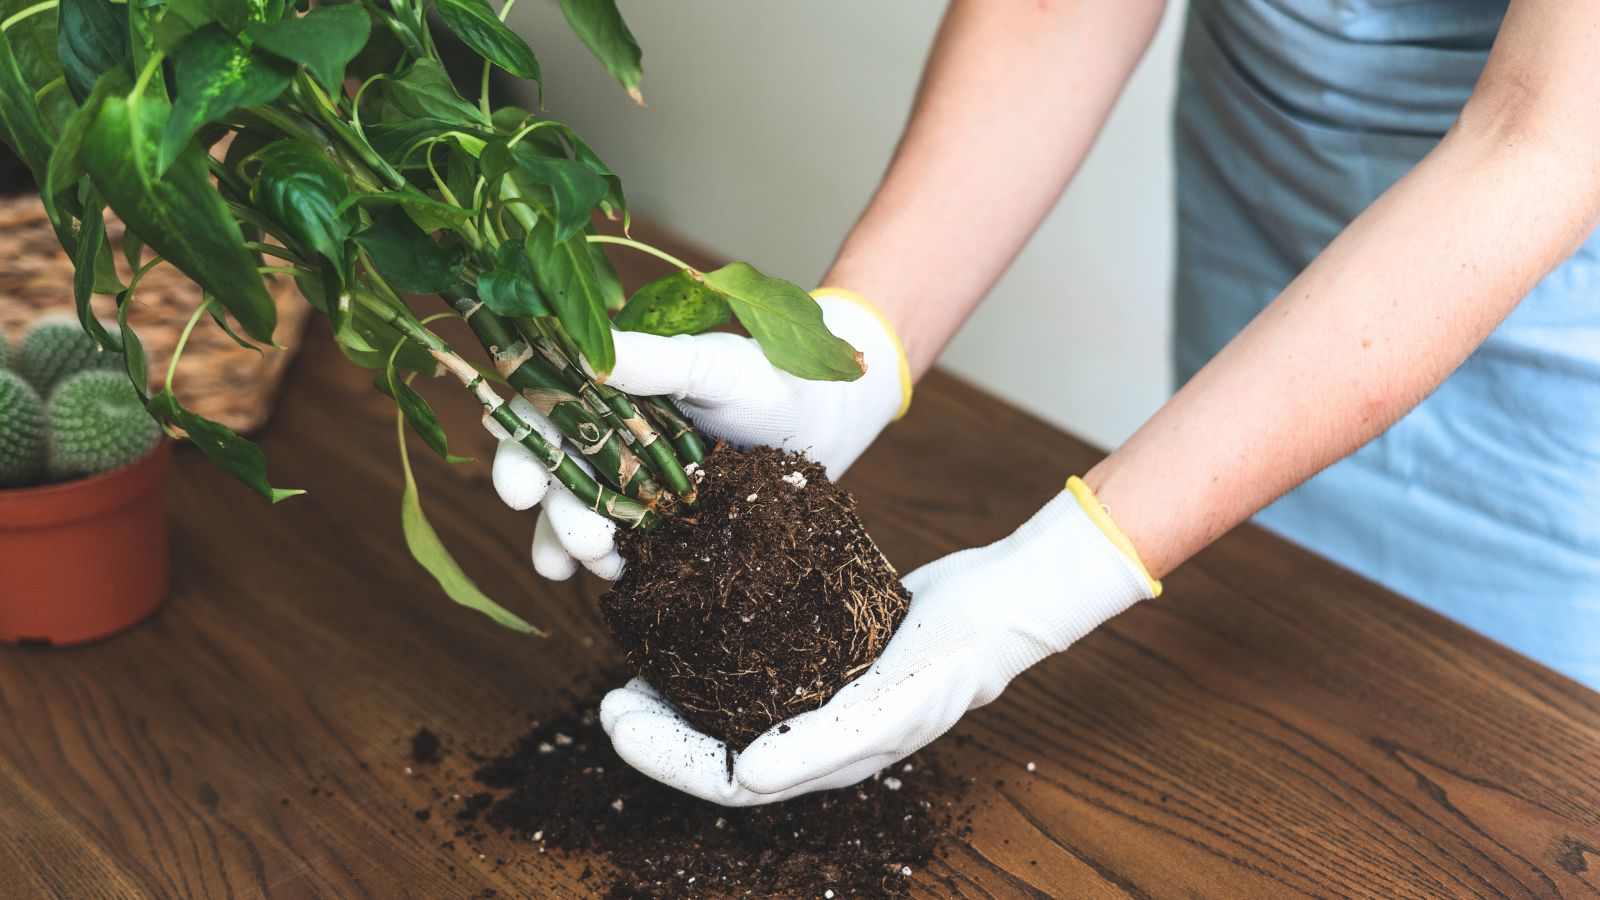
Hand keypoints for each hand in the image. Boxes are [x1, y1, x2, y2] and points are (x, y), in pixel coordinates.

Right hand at [490, 290, 910, 580]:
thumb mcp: (713, 366)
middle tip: (578, 539)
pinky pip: (622, 545)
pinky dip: (610, 563)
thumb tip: (591, 352)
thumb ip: (655, 362)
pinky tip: (616, 578)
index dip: (518, 446)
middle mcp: (606, 433)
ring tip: (597, 562)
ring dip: (572, 543)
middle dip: (551, 510)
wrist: (826, 420)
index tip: (517, 486)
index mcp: (606, 386)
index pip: (540, 411)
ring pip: (578, 515)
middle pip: (551, 473)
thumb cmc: (770, 378)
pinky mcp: (660, 522)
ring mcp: (631, 480)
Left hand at [597, 482, 1160, 804]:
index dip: (663, 759)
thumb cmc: (948, 663)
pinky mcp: (824, 653)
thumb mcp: (888, 705)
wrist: (997, 608)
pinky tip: (692, 623)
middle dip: (658, 730)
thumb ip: (820, 744)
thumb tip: (742, 779)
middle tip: (612, 692)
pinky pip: (754, 666)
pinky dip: (714, 654)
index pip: (724, 781)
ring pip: (730, 710)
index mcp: (821, 763)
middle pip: (716, 750)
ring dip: (680, 695)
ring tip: (638, 664)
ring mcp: (818, 697)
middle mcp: (811, 738)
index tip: (615, 719)